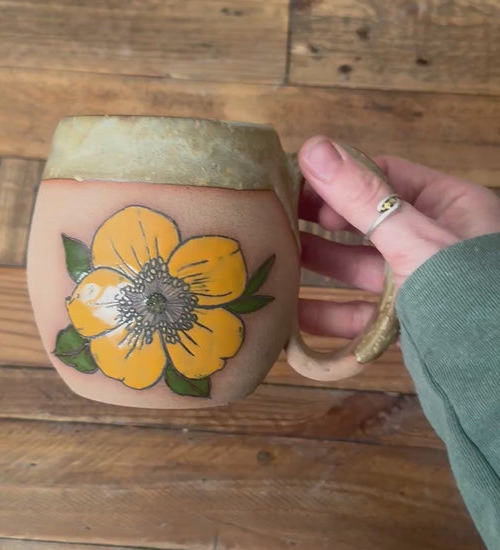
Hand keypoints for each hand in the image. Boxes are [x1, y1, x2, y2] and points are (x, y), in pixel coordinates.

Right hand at [297, 136, 499, 339]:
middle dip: (323, 223)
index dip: (342, 179)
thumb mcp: (414, 240)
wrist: (492, 375)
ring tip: (279, 260)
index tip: (302, 189)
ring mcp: (419, 282)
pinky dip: (330, 314)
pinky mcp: (407, 319)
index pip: (386, 176)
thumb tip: (313, 148)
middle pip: (367, 222)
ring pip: (360, 267)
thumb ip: (363, 199)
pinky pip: (362, 311)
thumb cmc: (468, 293)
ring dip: (321, 265)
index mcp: (450, 206)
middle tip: (280, 221)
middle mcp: (434, 240)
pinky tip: (294, 316)